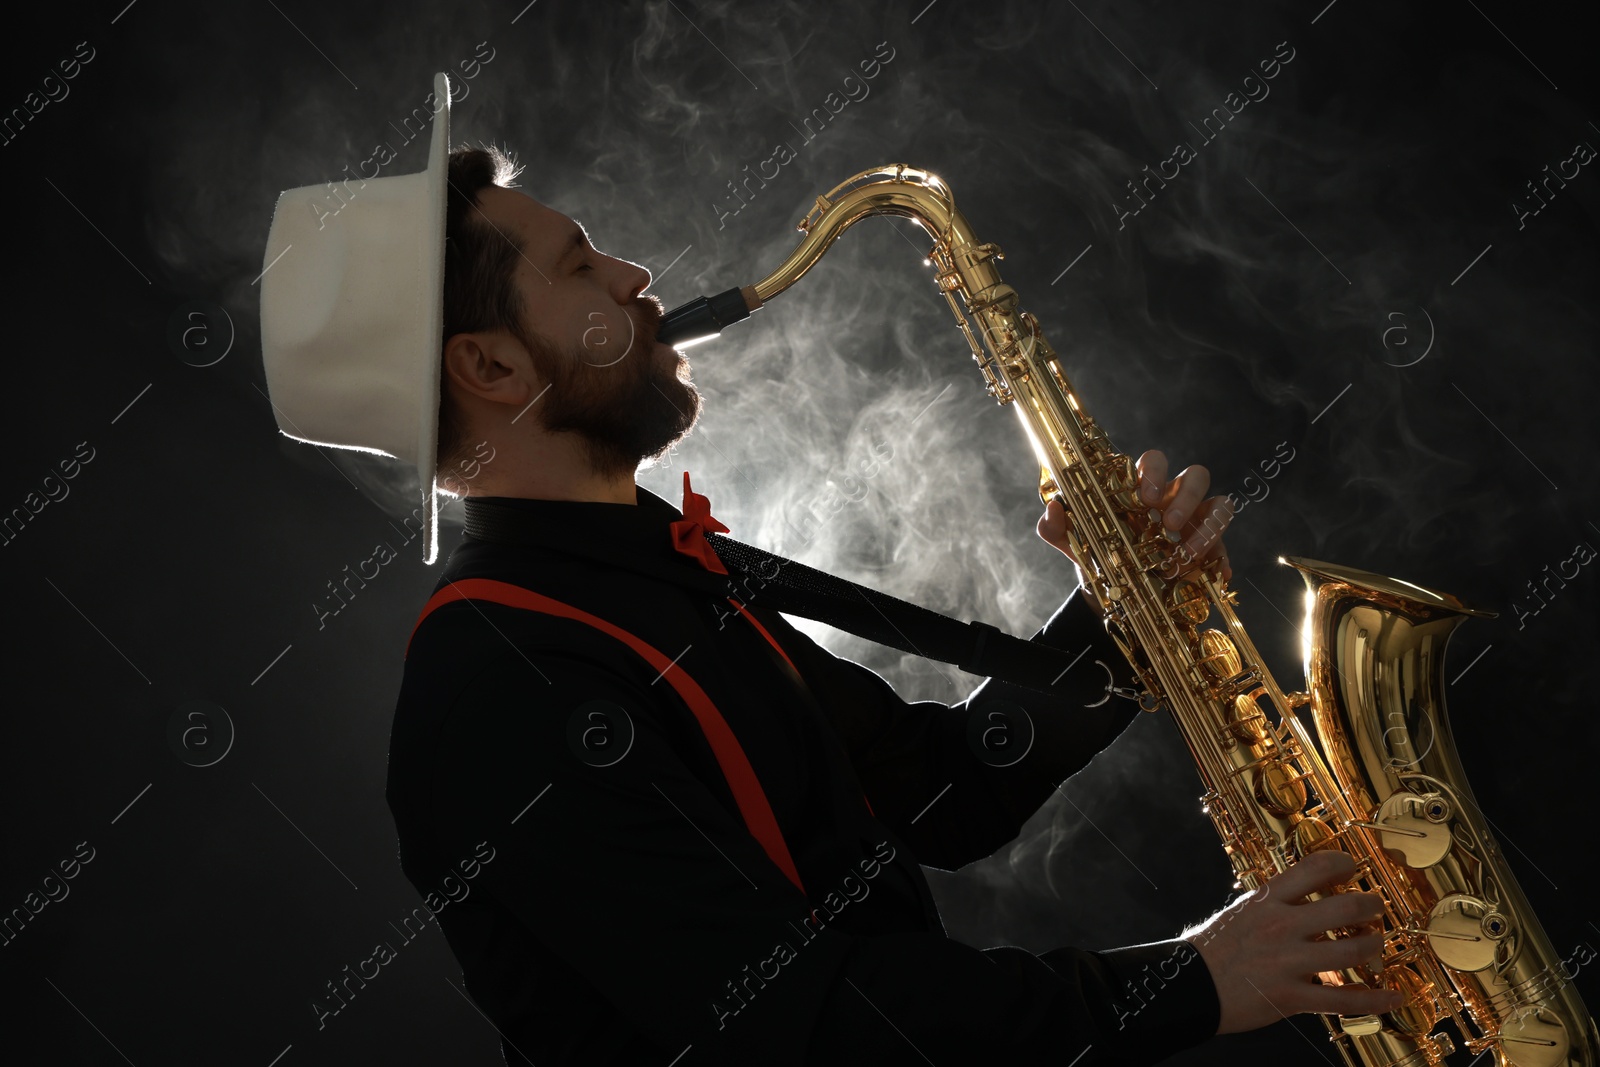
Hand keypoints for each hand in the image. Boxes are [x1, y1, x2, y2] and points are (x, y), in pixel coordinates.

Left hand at [1036, 449, 1233, 587]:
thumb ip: (1055, 527)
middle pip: (1196, 476)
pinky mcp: (1210, 547)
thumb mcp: (1074, 543)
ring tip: (1185, 552)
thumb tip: (1053, 509)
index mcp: (1141, 488)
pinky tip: (1215, 572)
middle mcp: (1173, 499)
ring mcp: (1196, 522)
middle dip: (1186, 496)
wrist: (1117, 593)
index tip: (1143, 497)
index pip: (1154, 462)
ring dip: (1208, 526)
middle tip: (1168, 523)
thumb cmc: (1100, 555)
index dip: (1153, 472)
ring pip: (1220, 505)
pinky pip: (1225, 543)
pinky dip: (1222, 556)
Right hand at [1184, 850, 1403, 1034]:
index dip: (1343, 864)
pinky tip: (1392, 997)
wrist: (1191, 985)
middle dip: (1372, 906)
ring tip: (1374, 944)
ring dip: (1374, 946)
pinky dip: (1376, 999)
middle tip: (1375, 909)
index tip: (1352, 869)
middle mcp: (1281, 926)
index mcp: (1267, 900)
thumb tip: (1303, 892)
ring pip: (1353, 951)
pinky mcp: (1292, 997)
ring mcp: (1288, 962)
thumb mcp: (1241, 911)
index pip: (1315, 867)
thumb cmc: (1212, 949)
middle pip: (1346, 907)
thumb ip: (1273, 903)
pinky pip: (1344, 999)